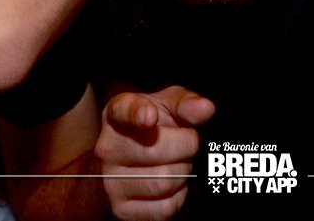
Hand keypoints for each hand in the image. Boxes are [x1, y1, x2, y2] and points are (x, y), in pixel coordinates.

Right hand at [96, 86, 215, 220]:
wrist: (127, 163)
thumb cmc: (153, 128)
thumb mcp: (167, 107)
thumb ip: (186, 104)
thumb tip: (205, 108)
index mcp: (117, 114)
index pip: (123, 111)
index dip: (138, 113)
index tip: (151, 117)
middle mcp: (108, 148)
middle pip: (156, 150)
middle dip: (186, 147)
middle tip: (189, 145)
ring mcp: (112, 181)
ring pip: (163, 182)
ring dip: (184, 172)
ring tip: (180, 163)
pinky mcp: (123, 210)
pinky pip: (165, 207)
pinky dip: (179, 196)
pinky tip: (174, 183)